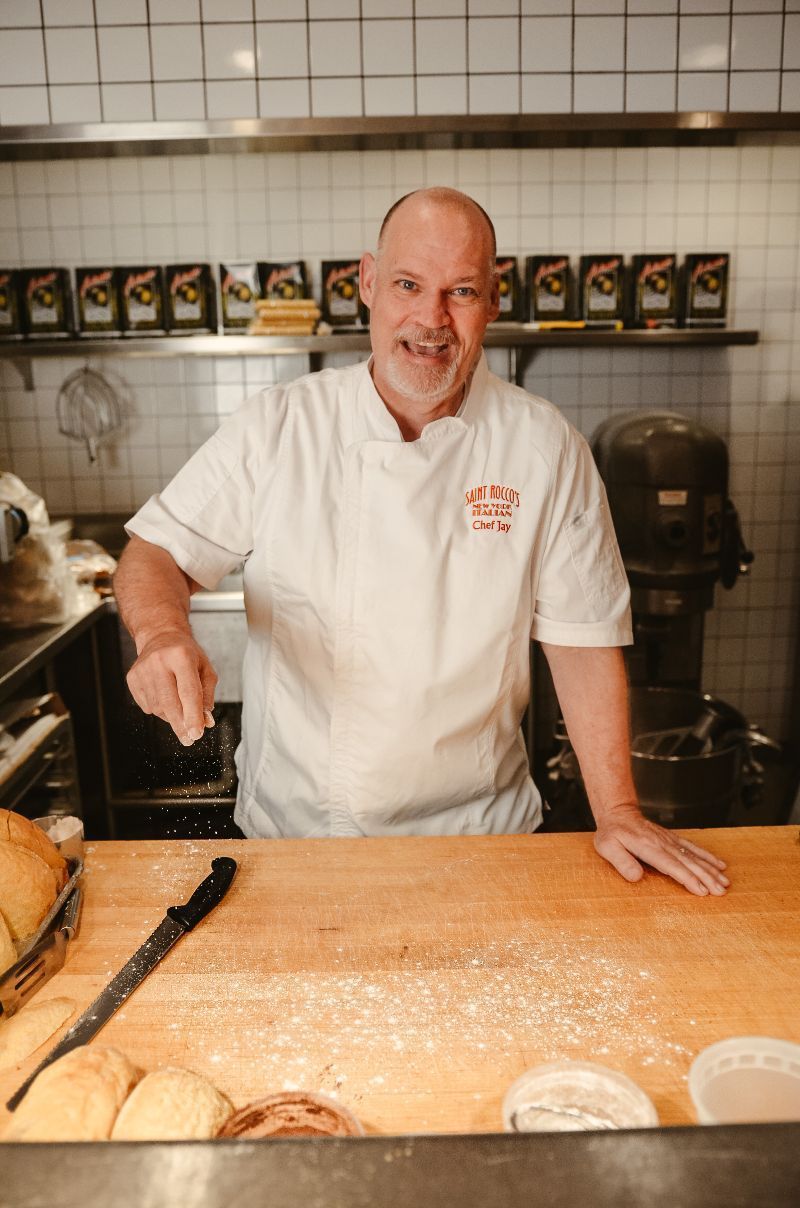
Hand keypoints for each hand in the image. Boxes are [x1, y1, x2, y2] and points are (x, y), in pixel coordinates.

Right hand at [126, 630, 217, 746]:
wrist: (160, 637)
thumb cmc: (186, 655)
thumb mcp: (205, 669)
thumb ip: (207, 695)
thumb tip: (205, 720)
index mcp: (181, 655)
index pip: (188, 692)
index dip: (193, 716)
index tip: (197, 734)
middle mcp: (158, 661)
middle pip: (170, 703)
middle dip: (181, 725)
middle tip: (189, 739)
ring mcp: (142, 670)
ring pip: (158, 708)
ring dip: (172, 716)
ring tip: (179, 705)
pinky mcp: (132, 679)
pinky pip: (147, 706)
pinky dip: (160, 709)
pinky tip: (165, 696)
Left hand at [593, 802, 729, 896]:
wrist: (618, 813)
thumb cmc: (611, 833)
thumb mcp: (607, 847)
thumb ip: (621, 861)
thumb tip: (636, 877)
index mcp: (647, 847)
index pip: (670, 865)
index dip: (687, 878)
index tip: (702, 890)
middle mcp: (662, 843)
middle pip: (688, 862)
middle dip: (706, 877)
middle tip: (721, 891)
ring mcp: (669, 841)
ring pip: (694, 856)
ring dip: (710, 869)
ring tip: (725, 882)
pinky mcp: (673, 839)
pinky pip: (693, 847)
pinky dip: (707, 856)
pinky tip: (719, 865)